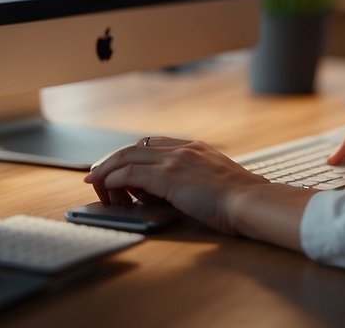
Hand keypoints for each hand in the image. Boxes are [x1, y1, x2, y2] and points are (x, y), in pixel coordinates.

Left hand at [84, 137, 268, 234]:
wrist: (250, 200)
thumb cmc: (238, 199)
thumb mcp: (215, 180)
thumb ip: (194, 179)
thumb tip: (173, 193)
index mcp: (194, 147)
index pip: (152, 144)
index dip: (131, 156)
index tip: (118, 167)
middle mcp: (182, 148)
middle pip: (134, 147)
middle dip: (111, 160)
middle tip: (97, 174)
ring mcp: (175, 160)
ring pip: (128, 157)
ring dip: (106, 170)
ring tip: (94, 184)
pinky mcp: (169, 177)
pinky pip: (131, 174)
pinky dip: (113, 179)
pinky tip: (106, 187)